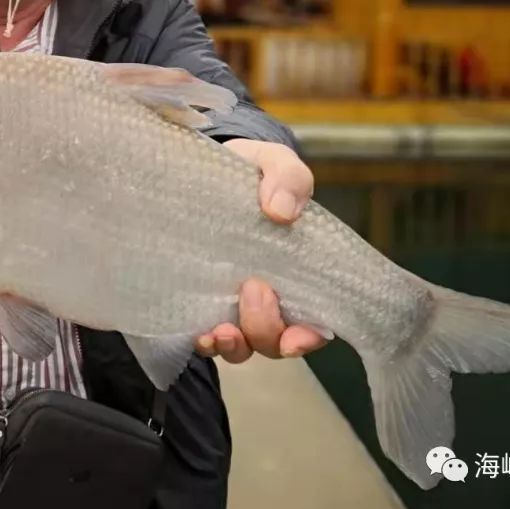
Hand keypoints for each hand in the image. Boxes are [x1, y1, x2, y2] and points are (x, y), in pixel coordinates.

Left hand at [195, 140, 326, 361]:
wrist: (198, 169)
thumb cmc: (247, 171)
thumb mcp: (271, 161)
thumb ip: (288, 177)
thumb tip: (282, 211)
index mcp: (296, 271)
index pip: (313, 322)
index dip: (308, 338)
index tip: (296, 338)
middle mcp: (266, 297)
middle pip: (274, 340)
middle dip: (266, 328)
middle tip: (253, 288)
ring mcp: (229, 303)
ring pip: (241, 346)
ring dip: (234, 345)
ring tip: (219, 329)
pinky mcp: (196, 301)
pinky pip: (204, 337)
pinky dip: (205, 342)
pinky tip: (199, 333)